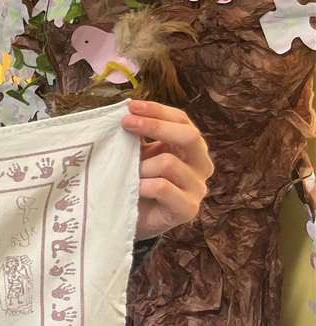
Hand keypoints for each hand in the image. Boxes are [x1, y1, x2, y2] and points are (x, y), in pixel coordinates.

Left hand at [122, 100, 212, 239]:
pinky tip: (134, 188)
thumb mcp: (138, 155)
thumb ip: (138, 137)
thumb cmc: (136, 182)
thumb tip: (125, 112)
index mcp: (191, 147)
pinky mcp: (188, 209)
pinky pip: (163, 187)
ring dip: (141, 166)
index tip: (130, 106)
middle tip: (126, 124)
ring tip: (129, 175)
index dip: (157, 110)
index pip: (182, 120)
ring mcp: (197, 188)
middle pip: (189, 135)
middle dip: (155, 127)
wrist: (132, 220)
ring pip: (168, 163)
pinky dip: (143, 184)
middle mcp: (201, 165)